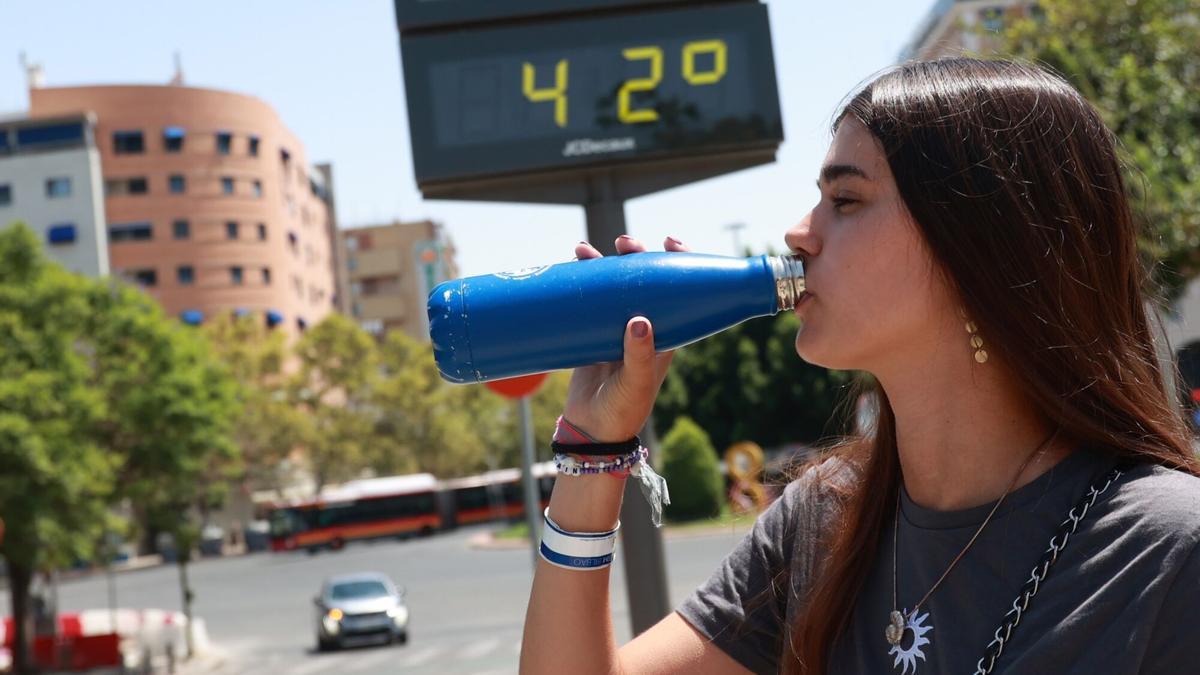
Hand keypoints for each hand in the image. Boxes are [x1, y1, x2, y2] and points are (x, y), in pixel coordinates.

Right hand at [561, 235, 690, 441]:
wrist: (591, 431)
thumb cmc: (623, 411)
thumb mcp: (635, 384)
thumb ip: (640, 355)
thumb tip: (640, 320)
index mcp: (666, 334)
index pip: (680, 291)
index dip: (679, 263)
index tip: (670, 243)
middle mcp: (645, 327)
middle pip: (644, 280)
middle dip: (636, 256)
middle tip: (624, 244)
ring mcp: (616, 328)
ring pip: (615, 286)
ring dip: (604, 264)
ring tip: (586, 250)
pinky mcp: (592, 333)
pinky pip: (589, 300)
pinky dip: (582, 281)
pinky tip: (572, 263)